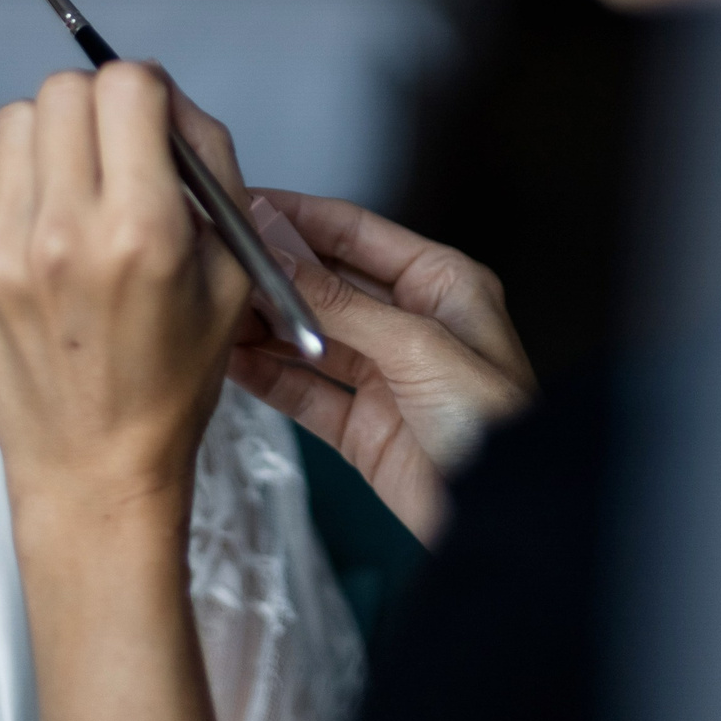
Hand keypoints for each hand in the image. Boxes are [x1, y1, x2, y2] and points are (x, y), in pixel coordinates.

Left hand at [0, 63, 256, 720]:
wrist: (92, 468)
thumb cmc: (169, 381)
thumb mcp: (230, 275)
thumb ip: (209, 170)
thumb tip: (170, 101)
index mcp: (141, 232)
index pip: (127, 85)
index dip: (150, 93)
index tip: (155, 124)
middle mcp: (63, 232)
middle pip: (65, 89)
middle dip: (100, 107)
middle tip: (117, 152)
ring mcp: (1, 248)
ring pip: (16, 119)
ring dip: (53, 135)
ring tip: (77, 187)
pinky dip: (17, 174)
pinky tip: (44, 219)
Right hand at [229, 192, 534, 544]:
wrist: (505, 515)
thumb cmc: (495, 425)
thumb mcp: (419, 346)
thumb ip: (342, 303)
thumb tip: (281, 261)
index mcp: (442, 285)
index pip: (357, 233)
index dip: (299, 217)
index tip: (246, 205)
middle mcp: (411, 323)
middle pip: (326, 283)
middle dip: (272, 272)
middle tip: (217, 260)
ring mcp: (384, 375)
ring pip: (309, 336)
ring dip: (262, 324)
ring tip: (215, 312)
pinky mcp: (363, 426)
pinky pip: (304, 391)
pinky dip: (268, 375)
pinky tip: (232, 360)